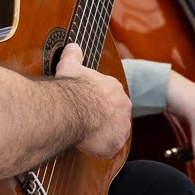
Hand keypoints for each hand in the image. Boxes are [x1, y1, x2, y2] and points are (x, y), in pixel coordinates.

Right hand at [55, 42, 132, 158]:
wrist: (73, 108)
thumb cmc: (72, 88)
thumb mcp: (70, 66)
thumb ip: (73, 55)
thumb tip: (72, 46)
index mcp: (114, 88)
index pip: (110, 96)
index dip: (98, 102)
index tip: (87, 105)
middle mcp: (123, 105)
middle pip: (115, 114)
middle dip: (103, 118)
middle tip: (87, 121)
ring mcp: (122, 125)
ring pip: (114, 131)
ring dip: (103, 134)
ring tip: (86, 134)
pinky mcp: (116, 142)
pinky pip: (110, 147)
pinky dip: (100, 148)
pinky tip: (88, 144)